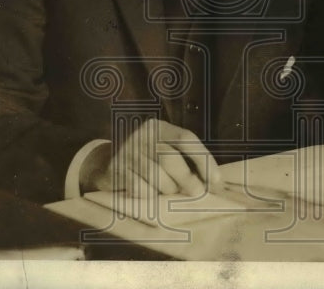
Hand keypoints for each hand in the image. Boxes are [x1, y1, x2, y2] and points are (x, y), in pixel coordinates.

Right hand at [80, 118, 222, 196]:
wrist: (107, 162)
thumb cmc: (147, 159)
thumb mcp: (164, 149)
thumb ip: (185, 159)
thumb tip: (214, 183)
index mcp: (159, 127)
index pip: (186, 138)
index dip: (204, 160)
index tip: (217, 181)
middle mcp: (142, 136)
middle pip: (170, 159)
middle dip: (188, 180)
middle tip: (197, 193)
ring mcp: (128, 152)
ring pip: (156, 176)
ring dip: (168, 190)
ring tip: (170, 192)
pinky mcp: (117, 170)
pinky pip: (140, 189)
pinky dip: (150, 196)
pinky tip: (151, 194)